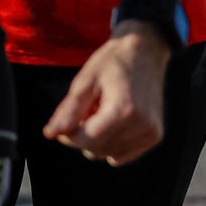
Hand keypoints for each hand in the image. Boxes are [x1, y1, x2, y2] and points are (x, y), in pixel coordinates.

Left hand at [44, 29, 168, 164]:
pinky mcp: (155, 136)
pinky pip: (122, 155)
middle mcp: (141, 124)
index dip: (69, 135)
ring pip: (108, 155)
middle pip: (96, 150)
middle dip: (84, 135)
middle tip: (88, 109)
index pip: (86, 141)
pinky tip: (115, 122)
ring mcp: (150, 132)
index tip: (66, 120)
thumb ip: (68, 110)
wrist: (146, 50)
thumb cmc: (114, 61)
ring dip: (98, 140)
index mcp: (123, 109)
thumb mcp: (86, 80)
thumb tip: (50, 134)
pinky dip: (113, 144)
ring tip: (103, 113)